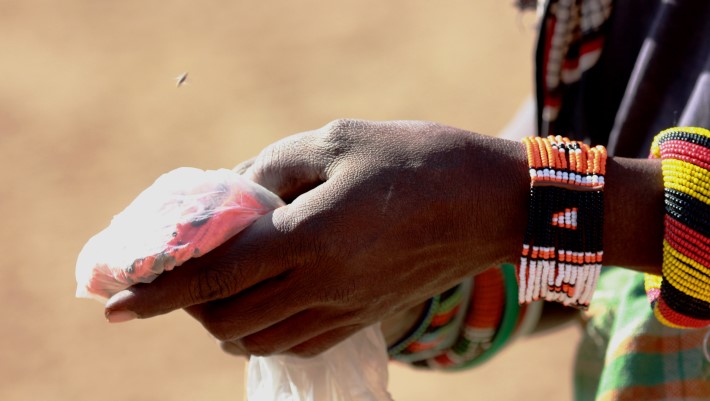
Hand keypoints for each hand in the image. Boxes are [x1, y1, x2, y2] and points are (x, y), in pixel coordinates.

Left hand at [105, 119, 529, 356]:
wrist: (490, 203)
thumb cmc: (416, 159)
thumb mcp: (336, 141)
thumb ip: (271, 168)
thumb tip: (231, 192)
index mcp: (310, 237)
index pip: (213, 276)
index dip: (156, 293)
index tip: (112, 306)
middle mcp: (321, 285)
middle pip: (225, 318)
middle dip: (186, 303)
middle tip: (181, 272)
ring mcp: (344, 310)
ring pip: (256, 339)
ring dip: (222, 318)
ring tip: (220, 284)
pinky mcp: (363, 319)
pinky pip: (294, 343)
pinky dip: (262, 330)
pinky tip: (265, 301)